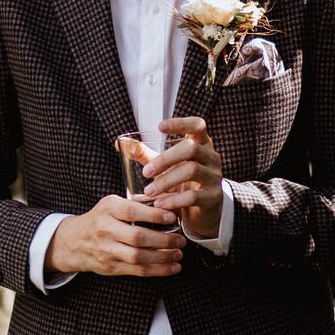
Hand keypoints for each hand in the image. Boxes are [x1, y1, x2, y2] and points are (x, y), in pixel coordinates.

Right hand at [44, 196, 182, 277]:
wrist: (74, 241)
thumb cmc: (102, 219)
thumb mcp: (113, 204)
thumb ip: (139, 202)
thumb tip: (169, 201)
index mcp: (107, 209)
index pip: (131, 211)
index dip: (153, 215)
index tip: (172, 218)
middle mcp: (104, 229)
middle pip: (137, 237)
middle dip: (163, 240)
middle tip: (181, 240)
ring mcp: (106, 250)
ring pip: (138, 257)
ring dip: (163, 257)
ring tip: (179, 254)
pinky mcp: (111, 267)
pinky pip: (138, 271)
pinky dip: (158, 270)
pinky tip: (172, 267)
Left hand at [150, 116, 223, 237]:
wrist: (202, 211)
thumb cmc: (182, 182)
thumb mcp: (165, 167)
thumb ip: (145, 155)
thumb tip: (120, 143)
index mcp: (201, 144)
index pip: (198, 125)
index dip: (181, 123)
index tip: (160, 127)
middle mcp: (211, 157)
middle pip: (191, 148)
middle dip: (165, 159)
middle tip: (145, 173)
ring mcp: (215, 177)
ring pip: (193, 170)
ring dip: (166, 181)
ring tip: (149, 192)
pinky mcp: (214, 197)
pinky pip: (194, 196)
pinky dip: (174, 200)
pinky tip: (159, 204)